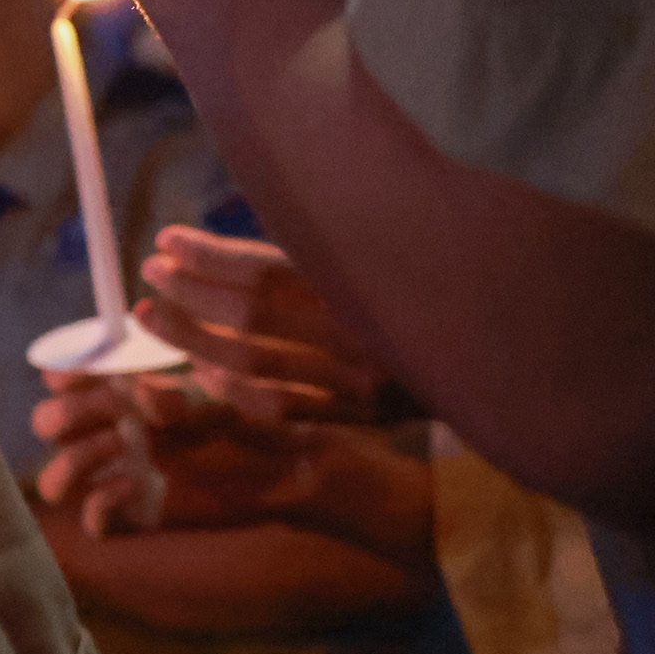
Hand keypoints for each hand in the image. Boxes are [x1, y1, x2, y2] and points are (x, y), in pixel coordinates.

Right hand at [34, 370, 312, 535]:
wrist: (289, 467)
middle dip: (64, 418)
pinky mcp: (139, 513)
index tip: (68, 375)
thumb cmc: (254, 418)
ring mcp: (122, 474)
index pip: (67, 382)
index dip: (61, 377)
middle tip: (105, 415)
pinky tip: (127, 487)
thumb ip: (174, 395)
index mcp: (125, 393)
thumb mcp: (215, 398)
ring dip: (72, 462)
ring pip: (60, 477)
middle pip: (51, 426)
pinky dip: (99, 506)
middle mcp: (114, 431)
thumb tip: (136, 394)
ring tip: (113, 451)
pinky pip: (97, 521)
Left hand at [135, 226, 402, 423]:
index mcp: (368, 283)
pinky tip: (199, 368)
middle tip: (151, 273)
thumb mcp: (383, 251)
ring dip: (192, 339)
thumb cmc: (425, 282)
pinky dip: (231, 388)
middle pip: (251, 316)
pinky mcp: (361, 415)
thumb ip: (313, 249)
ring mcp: (361, 381)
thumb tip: (220, 238)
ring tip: (152, 314)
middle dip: (190, 293)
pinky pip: (278, 407)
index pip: (268, 271)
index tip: (166, 240)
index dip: (210, 256)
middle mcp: (363, 334)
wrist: (503, 353)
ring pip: (253, 364)